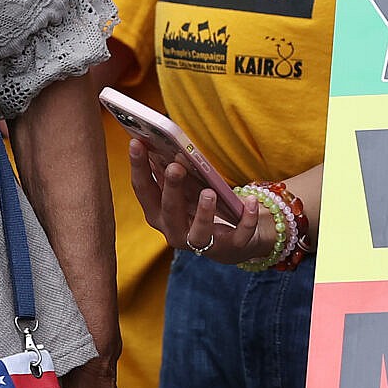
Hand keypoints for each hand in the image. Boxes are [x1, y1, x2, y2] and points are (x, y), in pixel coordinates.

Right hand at [125, 140, 267, 264]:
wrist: (229, 242)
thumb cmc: (198, 208)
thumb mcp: (183, 190)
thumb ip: (170, 172)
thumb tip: (158, 140)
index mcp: (158, 214)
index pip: (143, 190)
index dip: (138, 167)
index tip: (136, 142)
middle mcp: (174, 232)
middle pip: (169, 210)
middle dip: (171, 188)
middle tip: (175, 167)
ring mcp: (201, 243)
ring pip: (199, 232)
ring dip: (204, 212)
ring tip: (209, 192)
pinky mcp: (229, 247)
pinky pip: (238, 234)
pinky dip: (246, 219)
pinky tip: (251, 201)